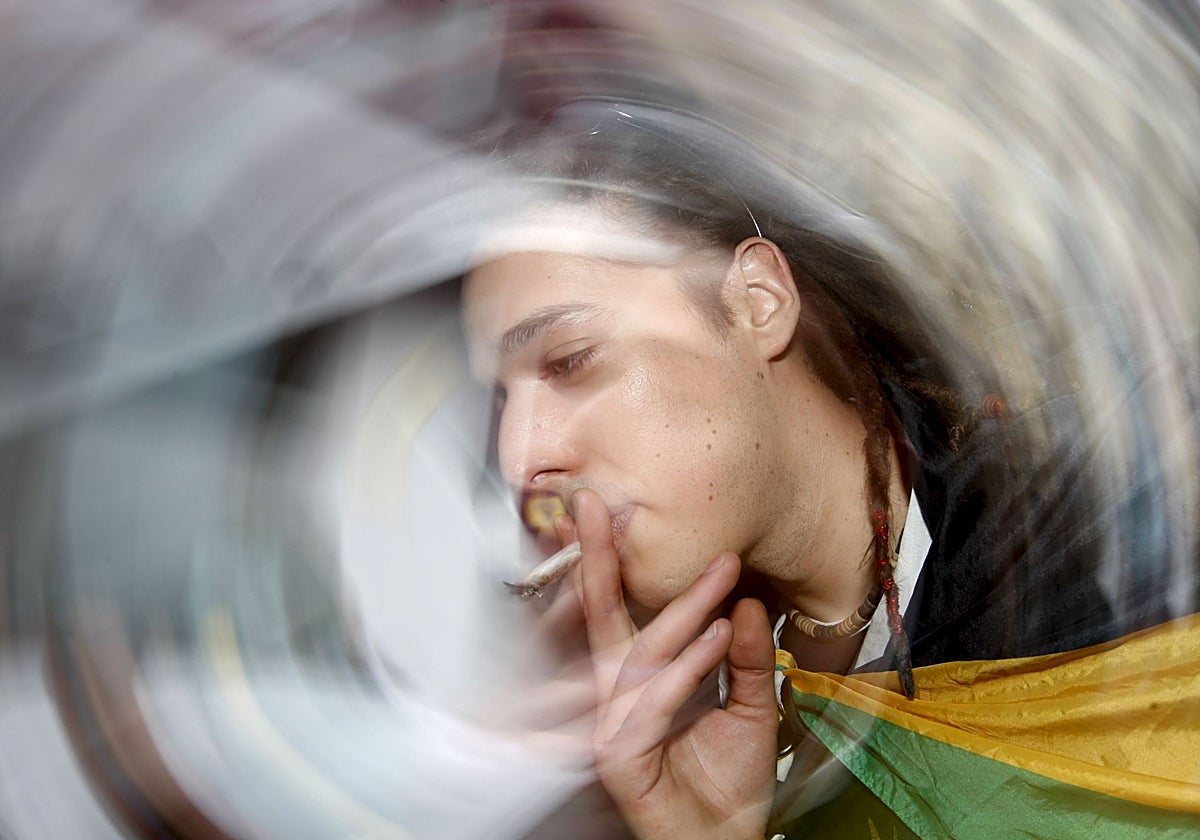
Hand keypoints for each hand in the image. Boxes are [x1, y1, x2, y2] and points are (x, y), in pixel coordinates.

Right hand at [572, 489, 777, 839]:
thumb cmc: (728, 784)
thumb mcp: (750, 708)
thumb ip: (749, 660)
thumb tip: (748, 603)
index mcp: (640, 677)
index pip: (623, 611)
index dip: (616, 563)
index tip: (625, 514)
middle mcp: (619, 694)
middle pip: (601, 617)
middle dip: (595, 559)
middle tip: (592, 505)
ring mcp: (614, 723)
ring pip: (642, 652)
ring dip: (684, 611)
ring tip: (725, 574)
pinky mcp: (620, 754)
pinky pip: (656, 699)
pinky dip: (689, 665)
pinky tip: (720, 636)